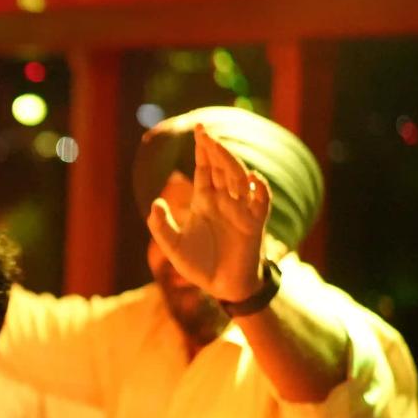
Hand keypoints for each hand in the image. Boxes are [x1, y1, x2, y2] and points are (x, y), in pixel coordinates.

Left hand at [145, 126, 271, 302]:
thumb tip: (156, 203)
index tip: (198, 129)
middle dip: (213, 148)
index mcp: (205, 201)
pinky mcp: (254, 225)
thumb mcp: (173, 247)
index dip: (202, 150)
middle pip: (220, 167)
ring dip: (229, 162)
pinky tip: (252, 179)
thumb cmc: (199, 265)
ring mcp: (240, 211)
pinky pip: (261, 203)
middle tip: (203, 130)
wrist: (221, 288)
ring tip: (217, 147)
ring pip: (238, 179)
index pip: (205, 169)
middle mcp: (224, 201)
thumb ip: (161, 227)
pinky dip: (259, 190)